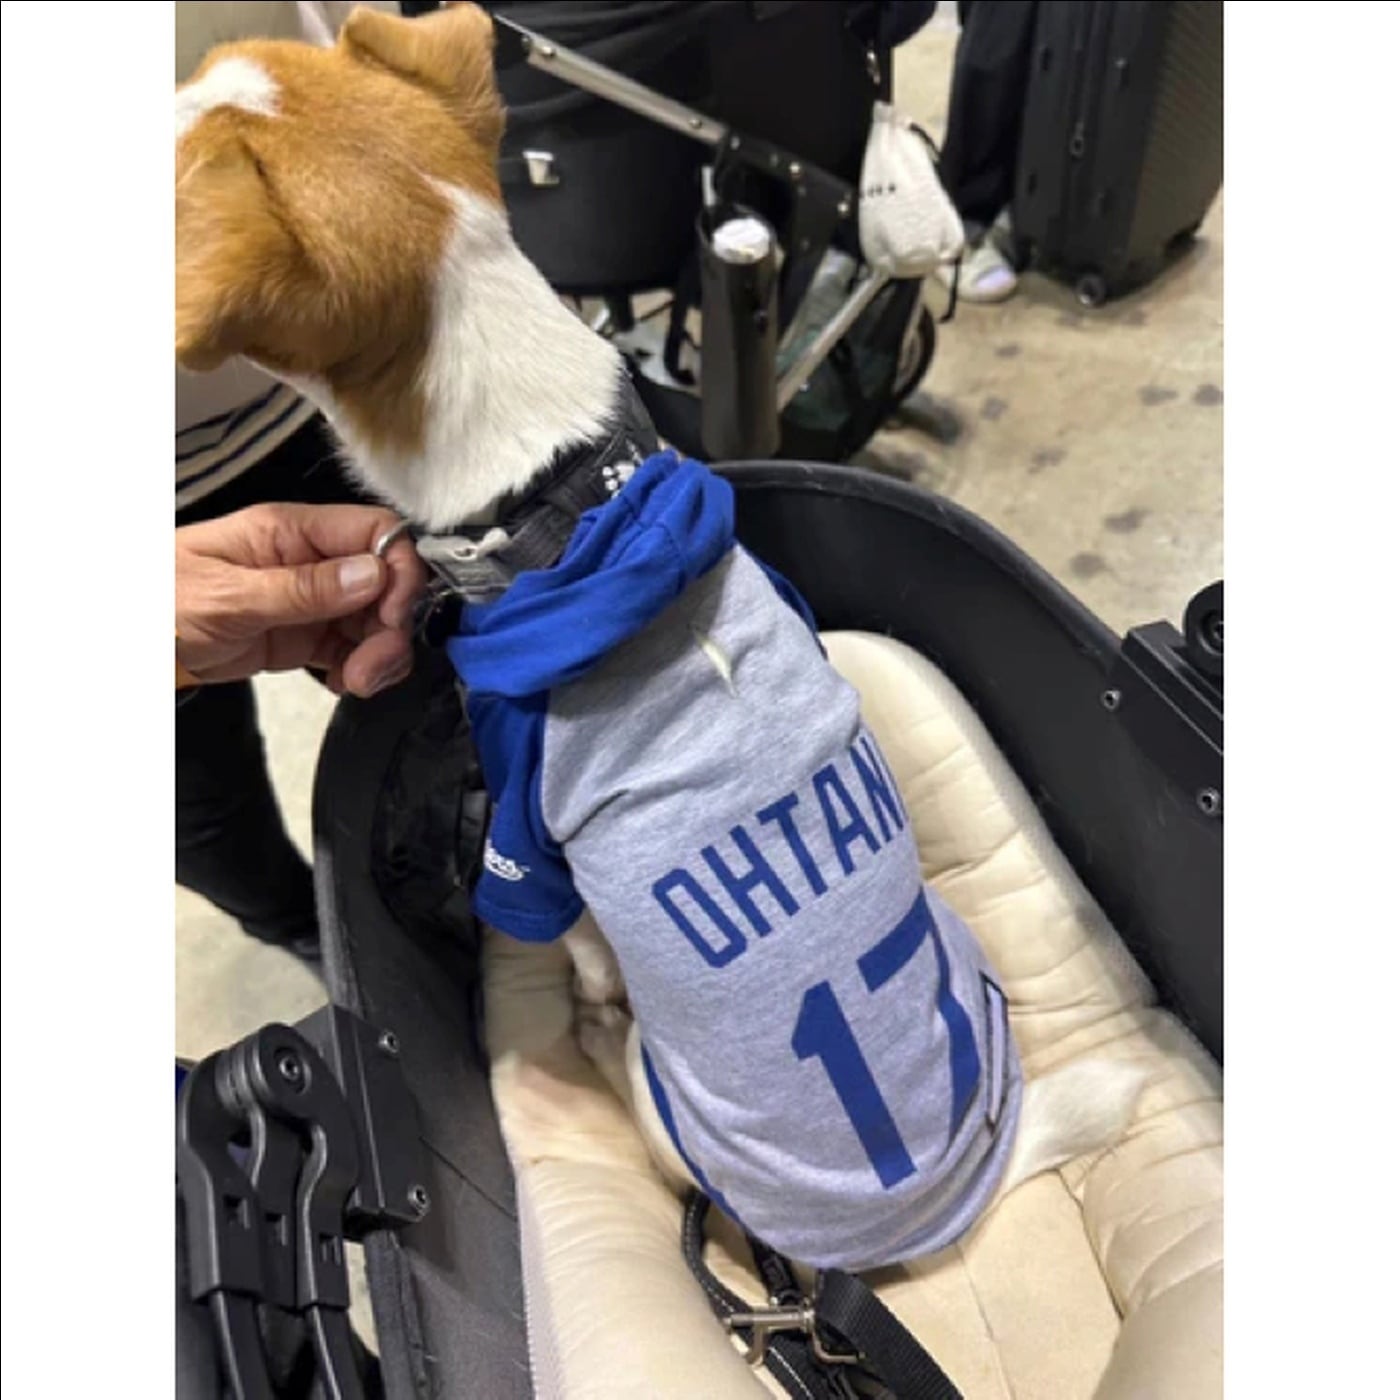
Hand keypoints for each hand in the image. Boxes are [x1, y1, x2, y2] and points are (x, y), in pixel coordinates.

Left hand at [175, 503, 426, 696]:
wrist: (123, 645)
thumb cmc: (157, 603)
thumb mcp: (227, 595)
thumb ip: (303, 587)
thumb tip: (372, 573)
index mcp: (291, 532)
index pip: (376, 532)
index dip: (398, 572)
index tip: (392, 616)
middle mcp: (309, 560)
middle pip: (385, 582)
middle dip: (390, 627)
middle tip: (371, 669)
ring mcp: (309, 599)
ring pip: (375, 619)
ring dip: (380, 654)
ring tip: (356, 683)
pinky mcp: (304, 635)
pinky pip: (353, 648)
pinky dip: (360, 670)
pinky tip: (342, 684)